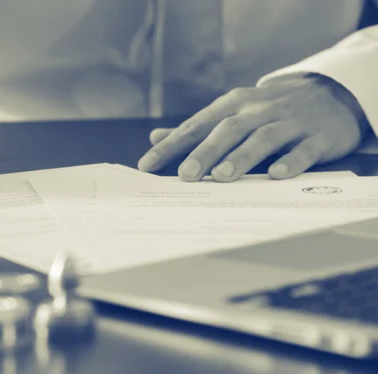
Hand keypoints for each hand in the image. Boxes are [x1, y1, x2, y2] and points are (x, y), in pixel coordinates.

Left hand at [138, 75, 369, 181]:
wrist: (330, 93)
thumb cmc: (269, 110)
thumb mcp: (232, 112)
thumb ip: (196, 129)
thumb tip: (155, 137)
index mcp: (232, 106)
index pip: (196, 126)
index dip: (171, 146)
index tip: (147, 165)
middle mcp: (258, 111)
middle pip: (227, 130)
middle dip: (205, 152)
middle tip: (186, 174)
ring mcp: (289, 123)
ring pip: (263, 138)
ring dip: (242, 156)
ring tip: (222, 176)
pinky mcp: (318, 137)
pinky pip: (304, 149)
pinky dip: (291, 161)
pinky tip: (277, 174)